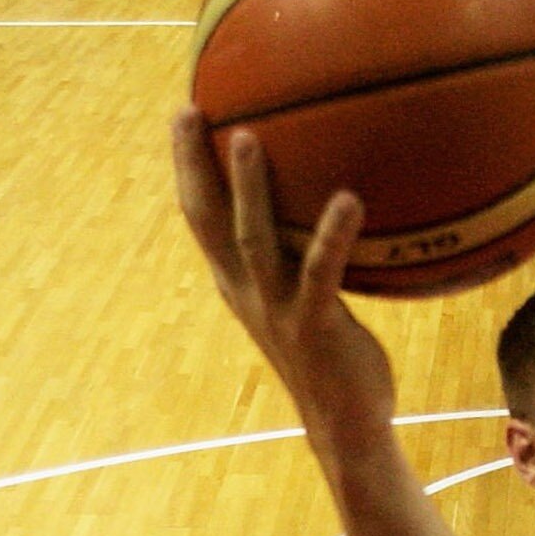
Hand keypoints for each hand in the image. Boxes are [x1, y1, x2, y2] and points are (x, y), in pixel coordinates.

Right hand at [171, 109, 394, 437]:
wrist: (345, 425)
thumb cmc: (333, 357)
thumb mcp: (308, 301)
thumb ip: (304, 257)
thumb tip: (333, 201)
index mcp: (240, 284)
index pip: (202, 217)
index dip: (188, 168)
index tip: (184, 115)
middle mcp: (248, 292)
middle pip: (208, 220)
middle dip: (194, 166)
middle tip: (188, 110)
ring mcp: (277, 309)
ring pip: (253, 239)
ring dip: (249, 189)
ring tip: (249, 138)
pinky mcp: (315, 326)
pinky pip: (321, 273)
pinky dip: (332, 235)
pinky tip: (350, 199)